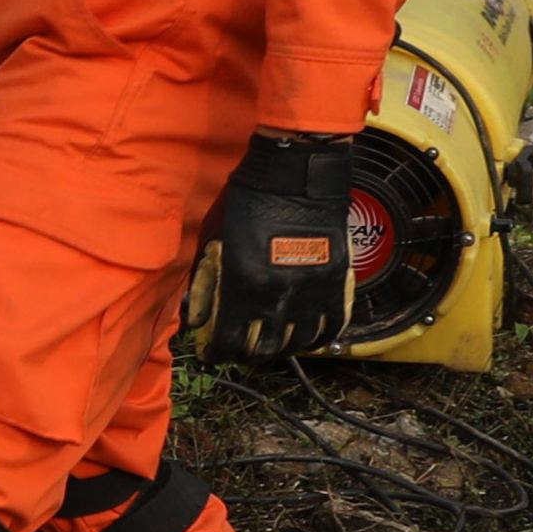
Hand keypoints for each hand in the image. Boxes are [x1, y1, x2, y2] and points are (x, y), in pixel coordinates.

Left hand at [194, 131, 369, 360]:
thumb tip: (196, 317)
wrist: (295, 176)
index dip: (217, 355)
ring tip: (271, 342)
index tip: (212, 355)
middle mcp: (279, 296)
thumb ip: (205, 282)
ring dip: (281, 347)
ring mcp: (311, 292)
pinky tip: (305, 336)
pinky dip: (318, 337)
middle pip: (264, 349)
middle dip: (247, 354)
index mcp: (243, 286)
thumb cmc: (248, 202)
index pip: (228, 342)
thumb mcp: (214, 241)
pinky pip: (331, 326)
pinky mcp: (336, 282)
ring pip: (298, 342)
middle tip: (240, 349)